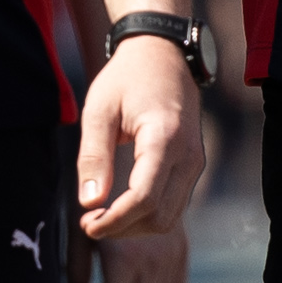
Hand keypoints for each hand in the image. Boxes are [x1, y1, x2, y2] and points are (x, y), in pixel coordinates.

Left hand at [73, 32, 208, 242]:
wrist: (164, 54)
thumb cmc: (128, 77)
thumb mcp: (100, 110)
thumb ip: (94, 156)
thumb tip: (89, 203)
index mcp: (164, 138)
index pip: (144, 198)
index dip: (114, 221)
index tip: (86, 224)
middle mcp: (188, 155)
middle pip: (159, 217)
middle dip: (123, 228)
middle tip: (89, 223)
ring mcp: (195, 162)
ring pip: (169, 217)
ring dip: (135, 226)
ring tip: (102, 216)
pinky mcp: (192, 166)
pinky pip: (174, 204)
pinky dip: (147, 215)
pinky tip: (121, 206)